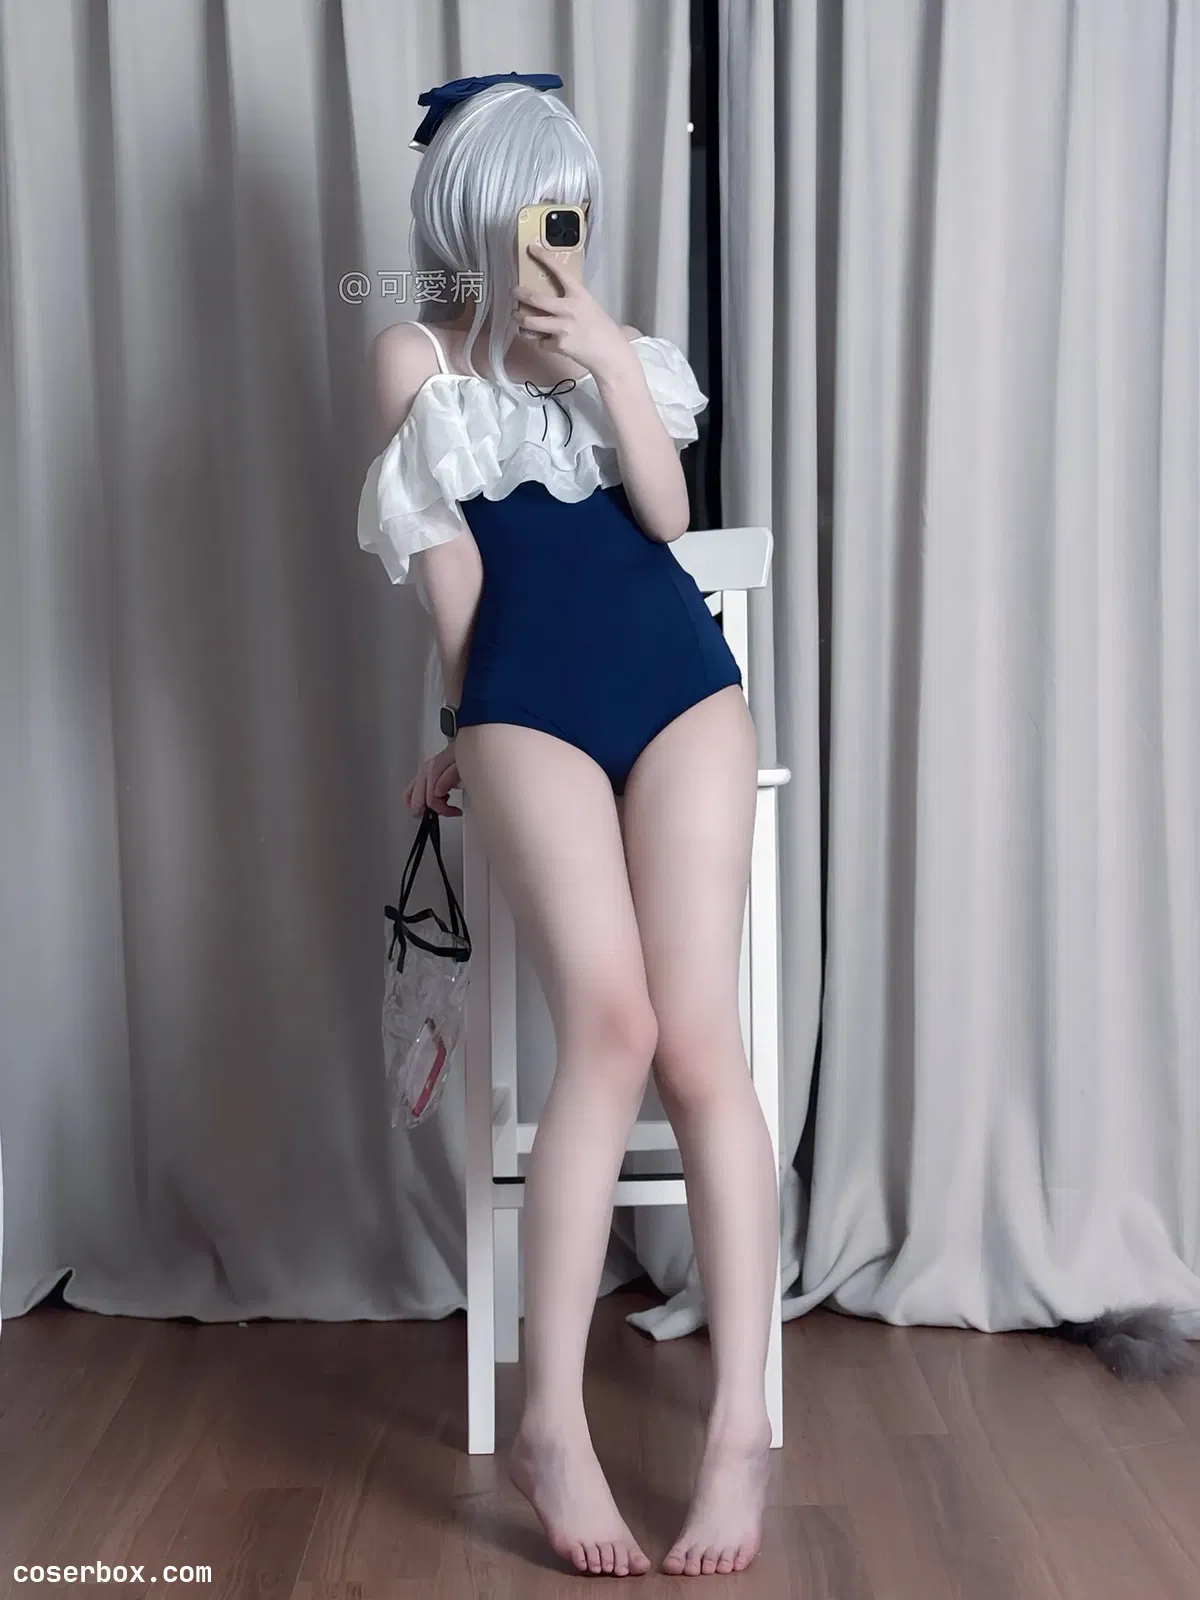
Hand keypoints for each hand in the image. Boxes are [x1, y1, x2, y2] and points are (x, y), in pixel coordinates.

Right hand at [403, 742, 461, 817]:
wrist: (464, 746)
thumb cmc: (465, 756)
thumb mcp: (464, 766)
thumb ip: (450, 777)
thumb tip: (437, 792)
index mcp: (433, 769)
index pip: (431, 798)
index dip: (444, 810)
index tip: (456, 811)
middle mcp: (424, 771)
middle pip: (417, 801)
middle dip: (432, 811)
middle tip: (447, 810)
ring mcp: (421, 773)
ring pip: (410, 798)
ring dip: (425, 807)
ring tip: (441, 804)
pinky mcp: (421, 775)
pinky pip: (411, 792)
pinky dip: (419, 801)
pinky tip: (432, 800)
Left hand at [513, 242, 635, 379]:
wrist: (609, 353)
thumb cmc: (602, 329)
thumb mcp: (589, 306)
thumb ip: (572, 300)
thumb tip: (552, 297)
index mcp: (579, 295)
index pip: (559, 272)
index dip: (544, 258)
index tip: (532, 248)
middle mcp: (568, 309)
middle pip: (536, 299)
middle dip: (520, 294)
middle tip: (513, 292)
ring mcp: (562, 328)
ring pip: (531, 321)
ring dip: (519, 318)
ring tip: (516, 316)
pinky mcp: (558, 345)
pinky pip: (540, 341)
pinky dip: (540, 341)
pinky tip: (545, 341)